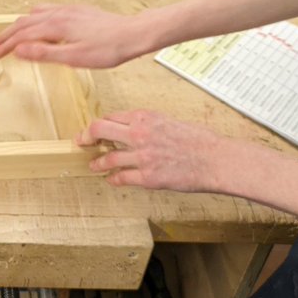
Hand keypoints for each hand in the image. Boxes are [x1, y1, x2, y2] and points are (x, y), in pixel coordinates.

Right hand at [0, 4, 150, 67]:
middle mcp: (59, 14)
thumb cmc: (108, 49)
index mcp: (55, 25)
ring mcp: (68, 10)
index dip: (5, 45)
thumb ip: (44, 53)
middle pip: (24, 23)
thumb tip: (19, 51)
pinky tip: (40, 24)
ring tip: (12, 37)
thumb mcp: (74, 58)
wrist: (132, 34)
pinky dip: (35, 18)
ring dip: (19, 26)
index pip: (21, 35)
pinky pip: (48, 11)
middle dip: (7, 35)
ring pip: (35, 15)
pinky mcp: (77, 11)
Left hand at [80, 109, 226, 190]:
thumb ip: (148, 124)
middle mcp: (139, 134)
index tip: (94, 129)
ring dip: (98, 163)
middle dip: (86, 136)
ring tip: (94, 165)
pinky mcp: (148, 177)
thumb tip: (133, 129)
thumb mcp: (168, 120)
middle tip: (82, 142)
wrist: (214, 159)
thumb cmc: (198, 140)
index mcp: (145, 117)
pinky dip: (114, 179)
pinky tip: (111, 179)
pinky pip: (122, 178)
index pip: (112, 117)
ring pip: (108, 158)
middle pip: (100, 129)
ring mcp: (142, 156)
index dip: (100, 124)